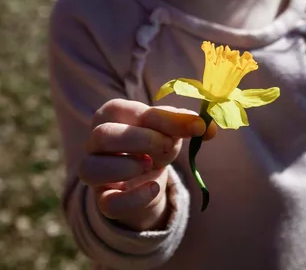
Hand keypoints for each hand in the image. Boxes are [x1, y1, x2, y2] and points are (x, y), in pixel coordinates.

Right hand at [78, 99, 216, 230]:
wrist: (145, 178)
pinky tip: (153, 188)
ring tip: (150, 165)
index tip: (196, 126)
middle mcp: (95, 143)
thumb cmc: (154, 144)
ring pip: (90, 169)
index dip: (162, 118)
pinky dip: (133, 198)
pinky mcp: (103, 200)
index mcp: (111, 115)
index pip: (123, 109)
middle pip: (102, 135)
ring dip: (127, 166)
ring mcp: (95, 172)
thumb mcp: (170, 130)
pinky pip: (108, 203)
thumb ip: (186, 124)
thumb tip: (208, 127)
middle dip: (142, 140)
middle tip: (168, 146)